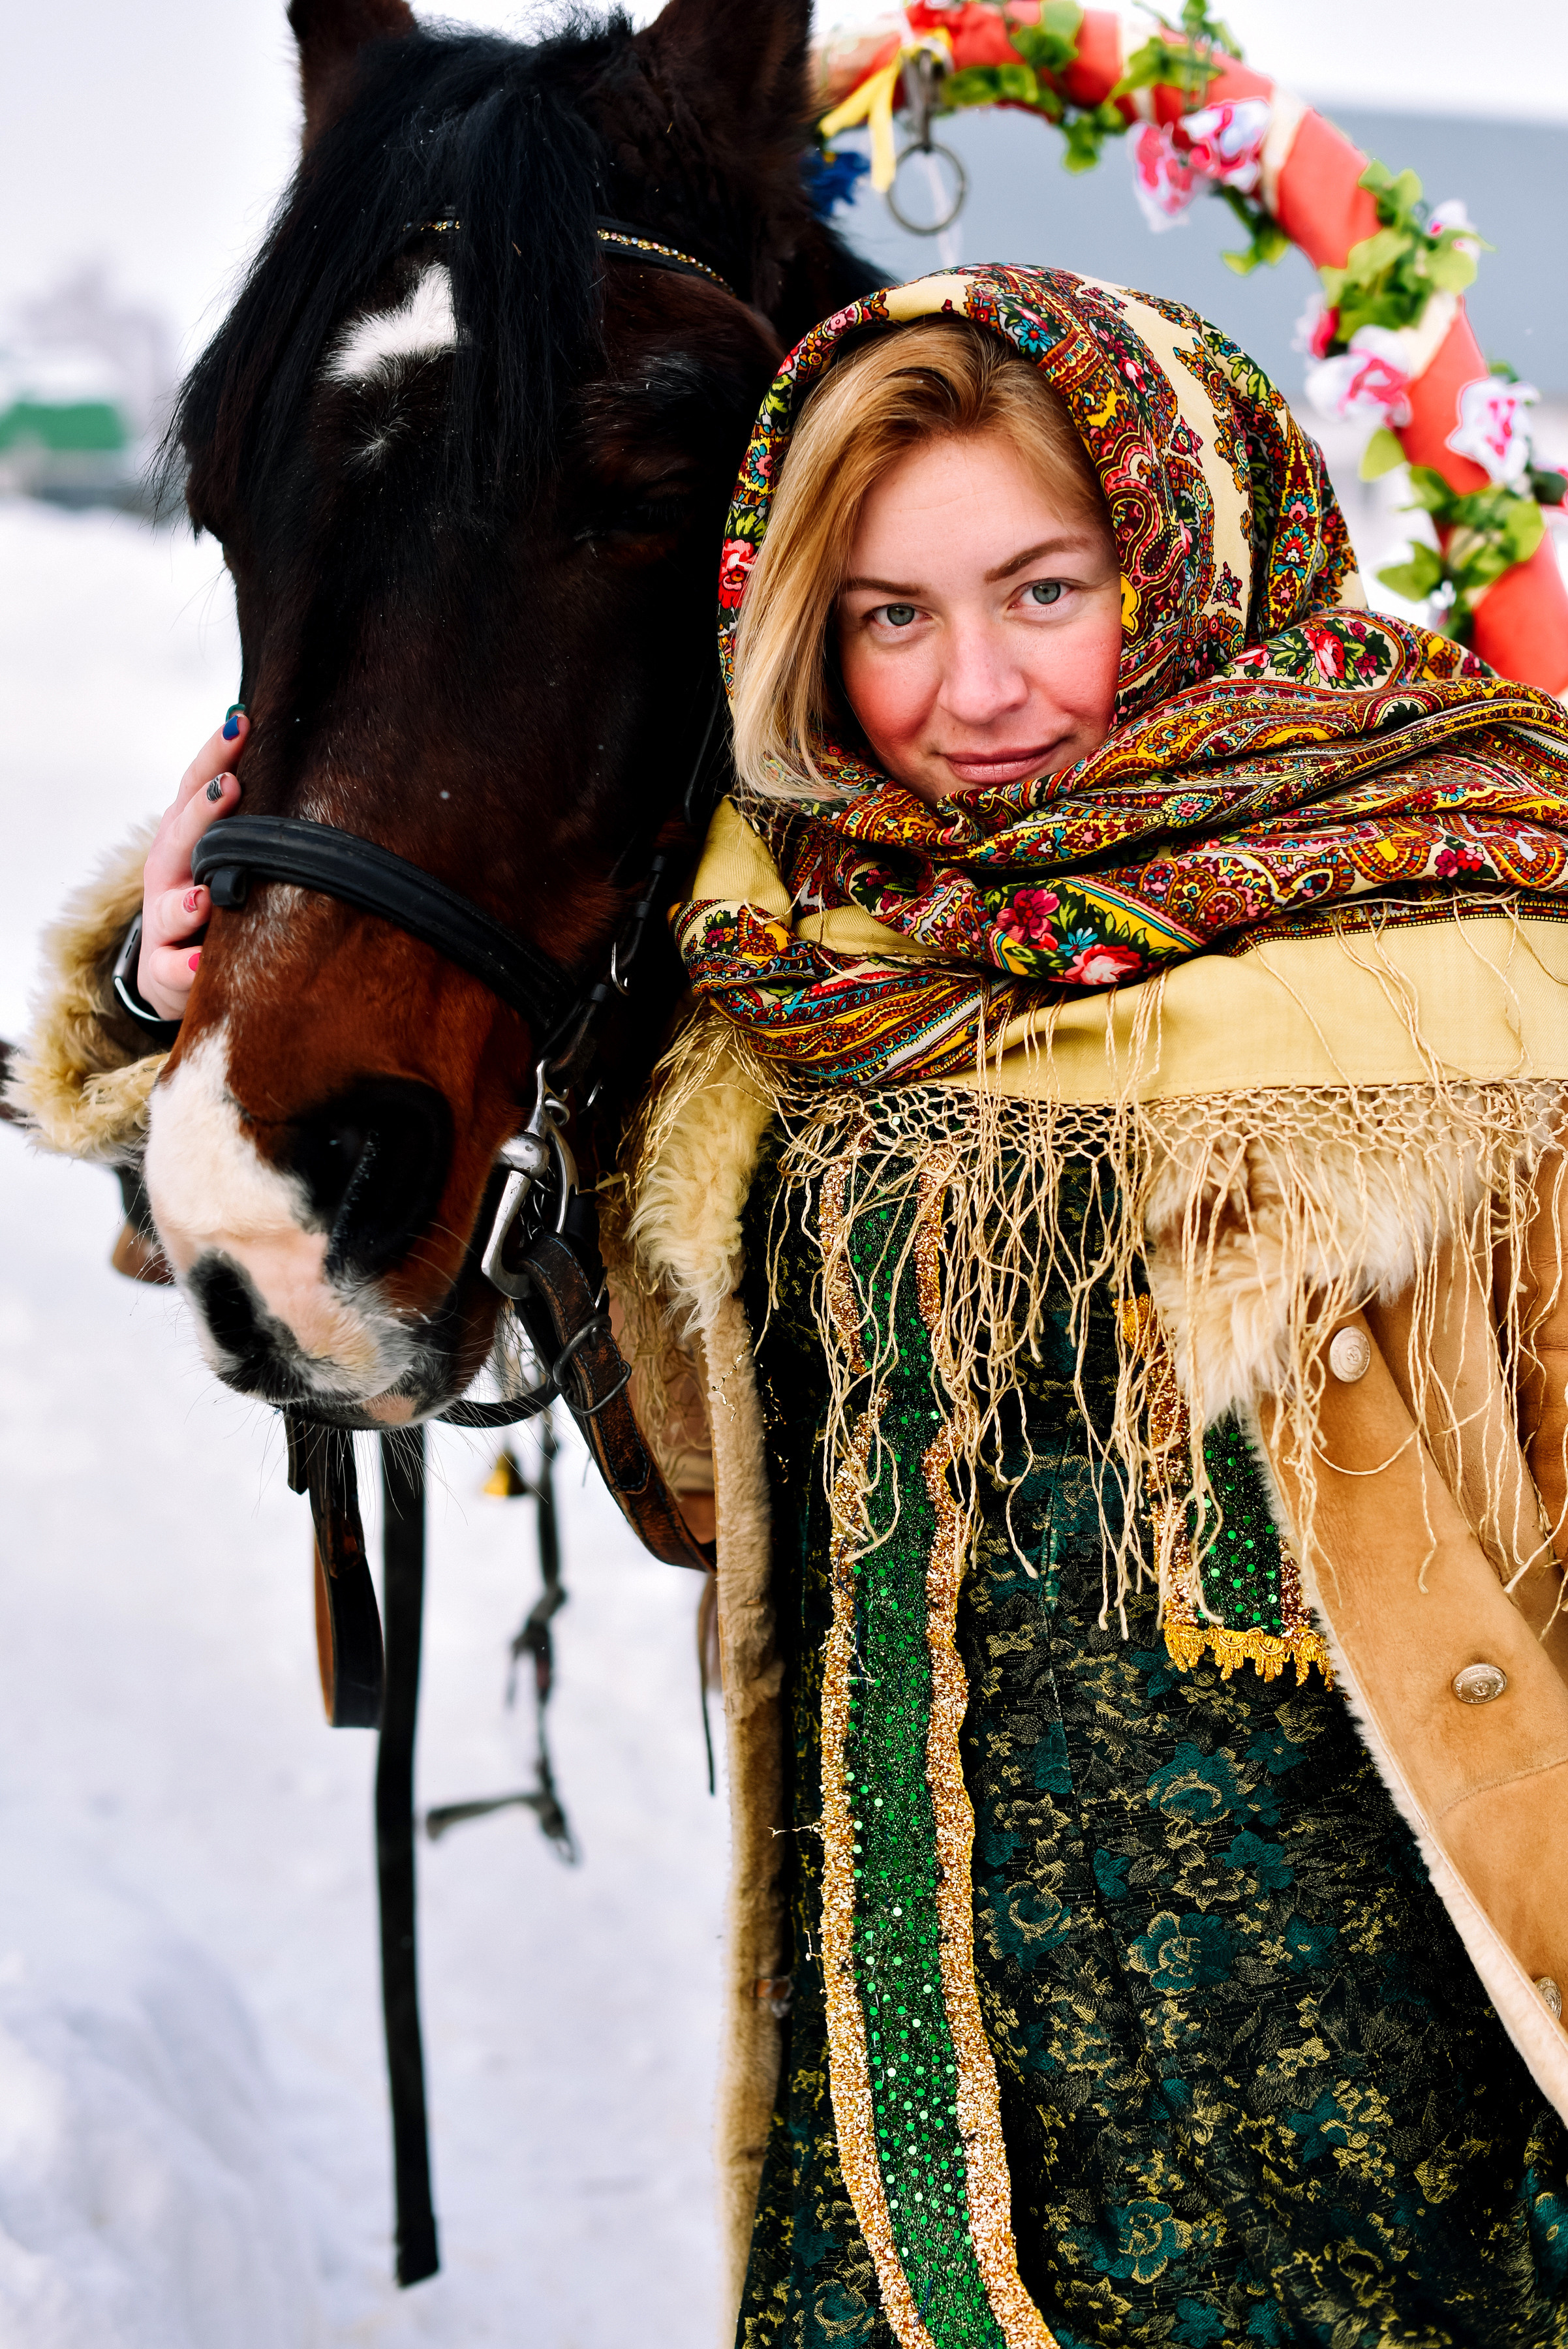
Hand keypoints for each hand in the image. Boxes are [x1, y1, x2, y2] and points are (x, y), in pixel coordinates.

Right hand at [137, 708, 247, 1020]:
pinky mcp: (165, 971)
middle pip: (181, 837)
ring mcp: (163, 923)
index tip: (241, 722)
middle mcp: (169, 874)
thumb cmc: (212, 898)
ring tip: (205, 896)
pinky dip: (184, 967)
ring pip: (170, 908)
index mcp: (183, 838)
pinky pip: (172, 970)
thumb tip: (285, 752)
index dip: (215, 755)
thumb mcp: (221, 853)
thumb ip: (246, 815)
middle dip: (204, 813)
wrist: (175, 969)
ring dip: (186, 902)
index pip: (195, 787)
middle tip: (230, 786)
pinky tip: (200, 963)